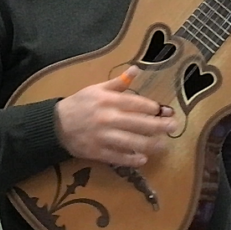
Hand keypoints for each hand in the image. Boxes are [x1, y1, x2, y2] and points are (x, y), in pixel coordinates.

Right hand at [54, 66, 174, 167]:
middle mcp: (108, 118)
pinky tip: (143, 159)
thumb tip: (136, 69)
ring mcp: (103, 137)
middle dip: (159, 126)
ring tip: (164, 145)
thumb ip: (118, 82)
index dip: (154, 108)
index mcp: (109, 101)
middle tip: (174, 127)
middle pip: (139, 123)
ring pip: (132, 142)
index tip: (167, 111)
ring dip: (150, 144)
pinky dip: (132, 160)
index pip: (137, 104)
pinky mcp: (98, 152)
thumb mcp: (96, 89)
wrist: (55, 125)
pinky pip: (118, 158)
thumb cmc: (79, 104)